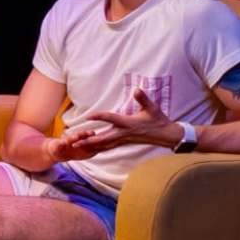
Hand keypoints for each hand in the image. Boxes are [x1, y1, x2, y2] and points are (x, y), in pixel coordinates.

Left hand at [64, 103, 179, 156]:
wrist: (165, 135)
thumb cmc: (158, 120)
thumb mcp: (152, 108)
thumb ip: (143, 99)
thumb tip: (137, 89)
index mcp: (129, 123)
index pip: (111, 119)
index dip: (99, 116)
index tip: (88, 115)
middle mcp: (124, 133)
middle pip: (103, 138)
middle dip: (89, 140)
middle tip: (74, 141)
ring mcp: (124, 139)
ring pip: (104, 144)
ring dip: (91, 146)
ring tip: (77, 147)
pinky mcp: (124, 142)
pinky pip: (109, 147)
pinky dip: (99, 148)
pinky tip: (91, 149)